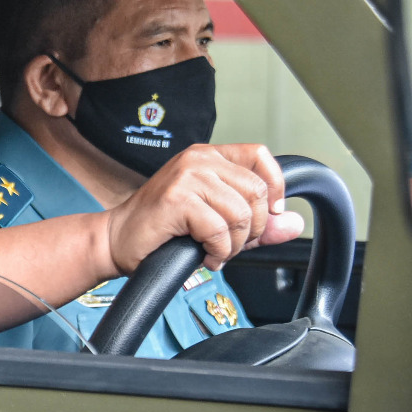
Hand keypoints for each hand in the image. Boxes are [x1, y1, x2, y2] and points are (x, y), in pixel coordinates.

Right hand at [103, 144, 304, 273]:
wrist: (116, 240)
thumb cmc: (161, 230)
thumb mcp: (218, 223)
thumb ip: (258, 223)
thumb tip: (295, 223)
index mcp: (207, 157)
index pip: (260, 156)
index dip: (275, 187)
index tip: (269, 214)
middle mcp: (197, 159)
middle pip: (257, 190)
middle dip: (253, 228)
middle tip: (231, 243)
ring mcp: (186, 177)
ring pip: (241, 214)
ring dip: (234, 245)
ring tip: (214, 251)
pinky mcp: (177, 199)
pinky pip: (219, 230)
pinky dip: (218, 252)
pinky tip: (203, 256)